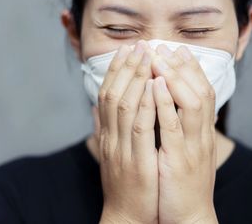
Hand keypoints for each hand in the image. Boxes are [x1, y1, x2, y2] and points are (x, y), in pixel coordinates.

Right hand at [97, 40, 158, 223]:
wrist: (125, 215)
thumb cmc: (122, 184)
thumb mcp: (109, 154)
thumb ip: (102, 129)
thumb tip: (96, 108)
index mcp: (105, 135)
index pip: (106, 96)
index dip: (115, 71)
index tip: (125, 51)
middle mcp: (110, 138)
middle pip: (113, 95)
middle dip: (126, 68)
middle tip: (137, 45)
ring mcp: (121, 149)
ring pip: (125, 106)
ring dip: (135, 79)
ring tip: (147, 56)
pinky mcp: (137, 162)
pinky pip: (141, 128)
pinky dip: (147, 104)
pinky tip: (155, 86)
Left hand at [150, 44, 218, 223]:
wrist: (186, 217)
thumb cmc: (178, 183)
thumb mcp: (178, 152)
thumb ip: (171, 130)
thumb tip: (159, 111)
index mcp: (198, 133)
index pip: (199, 93)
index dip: (188, 70)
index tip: (174, 50)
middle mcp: (200, 135)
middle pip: (199, 91)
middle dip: (181, 67)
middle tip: (165, 46)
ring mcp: (191, 146)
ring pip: (190, 102)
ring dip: (174, 77)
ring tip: (159, 56)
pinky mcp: (179, 159)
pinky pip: (174, 126)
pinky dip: (167, 103)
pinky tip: (157, 85)